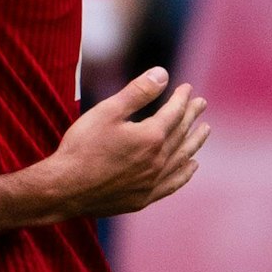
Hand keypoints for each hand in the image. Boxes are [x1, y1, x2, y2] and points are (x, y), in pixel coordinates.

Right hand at [34, 67, 209, 219]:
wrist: (65, 188)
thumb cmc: (82, 146)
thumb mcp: (107, 112)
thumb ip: (137, 92)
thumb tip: (163, 74)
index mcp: (151, 137)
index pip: (173, 113)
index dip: (181, 99)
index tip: (187, 88)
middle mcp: (158, 160)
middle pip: (181, 134)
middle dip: (191, 116)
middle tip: (201, 103)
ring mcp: (153, 181)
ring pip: (182, 158)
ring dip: (195, 142)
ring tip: (205, 130)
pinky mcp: (144, 197)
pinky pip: (174, 182)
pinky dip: (185, 172)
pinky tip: (192, 165)